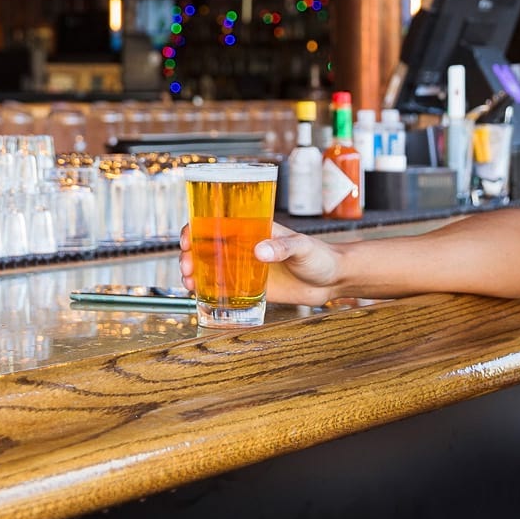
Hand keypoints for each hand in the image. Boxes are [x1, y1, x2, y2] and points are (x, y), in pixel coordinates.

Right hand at [179, 221, 343, 305]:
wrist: (333, 280)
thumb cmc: (320, 255)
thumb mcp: (302, 246)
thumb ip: (282, 246)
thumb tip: (259, 250)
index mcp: (253, 229)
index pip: (217, 222)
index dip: (195, 228)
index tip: (187, 238)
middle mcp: (244, 247)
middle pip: (206, 246)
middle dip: (188, 254)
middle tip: (186, 266)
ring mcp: (245, 268)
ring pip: (210, 267)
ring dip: (193, 272)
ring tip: (189, 283)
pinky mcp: (251, 288)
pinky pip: (223, 288)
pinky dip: (207, 290)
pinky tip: (199, 295)